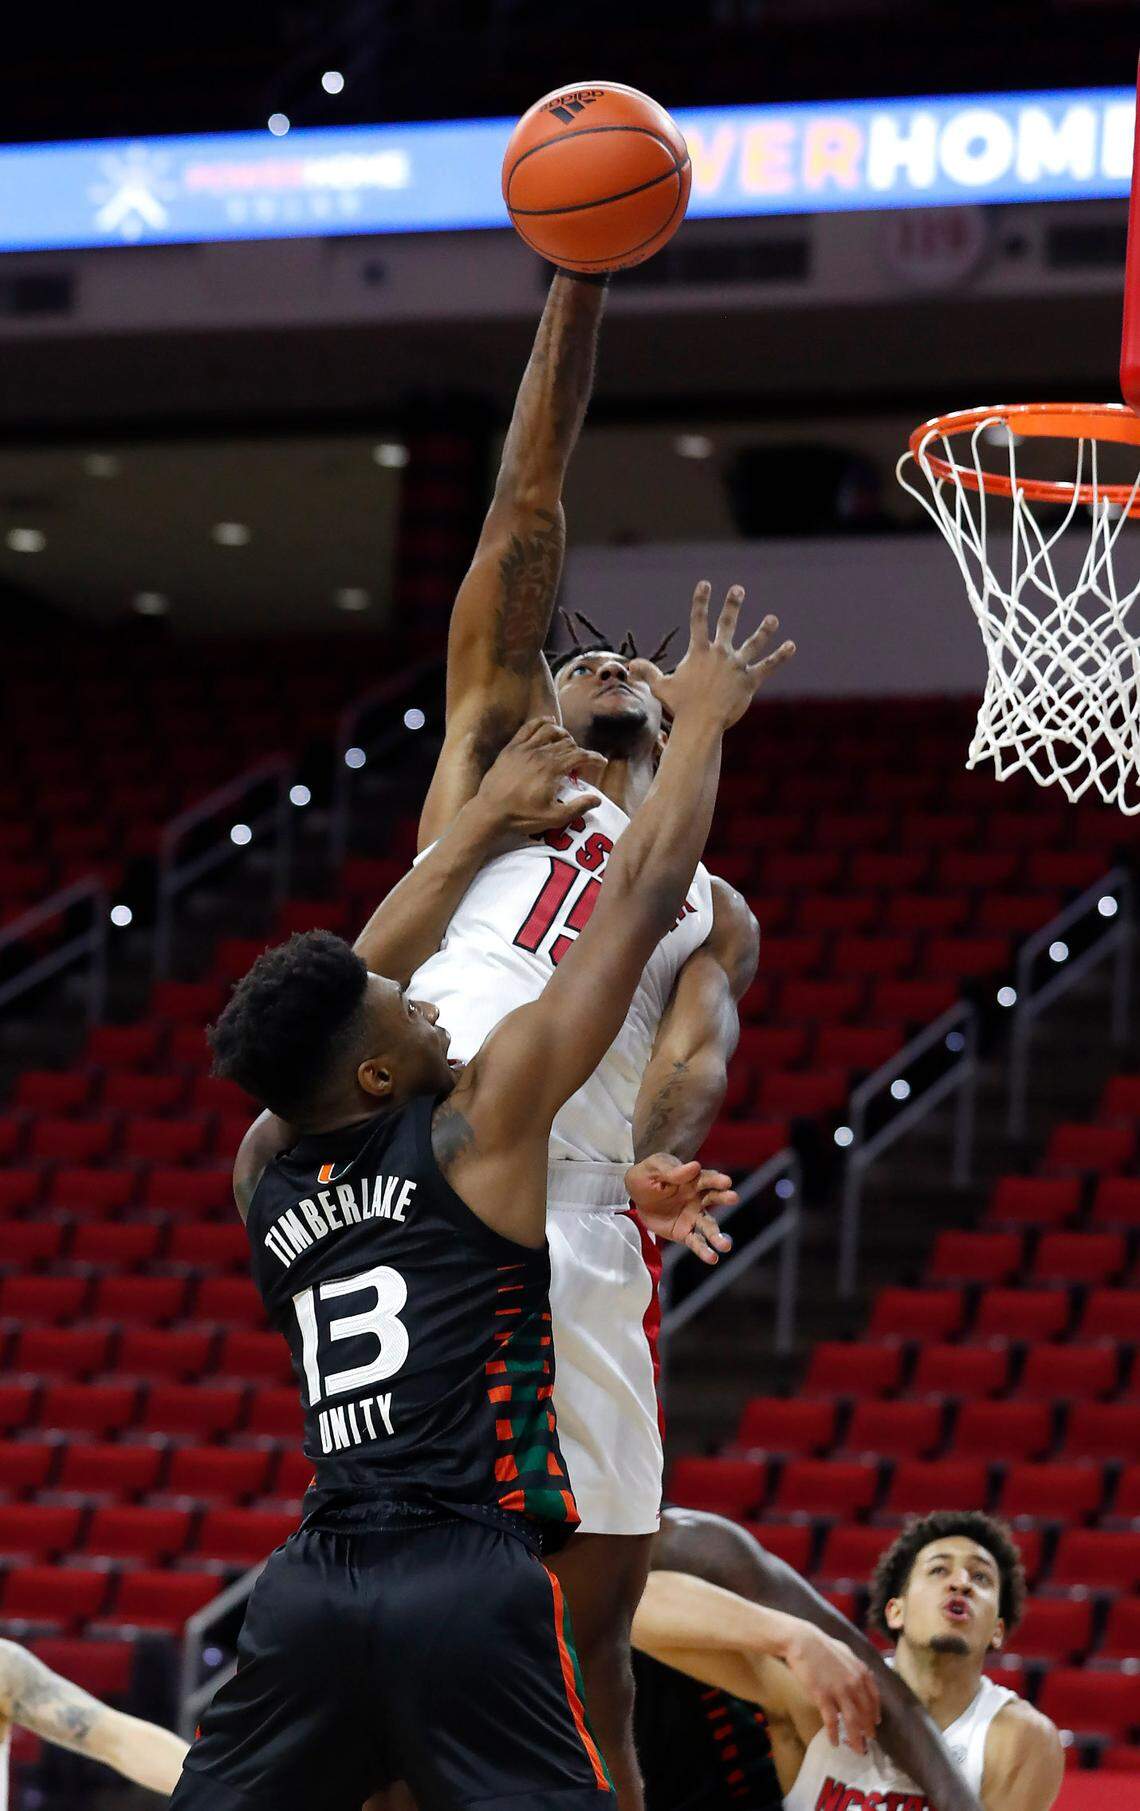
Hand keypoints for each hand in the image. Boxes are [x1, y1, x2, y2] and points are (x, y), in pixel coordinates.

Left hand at [474, 719, 604, 843]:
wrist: (490, 812)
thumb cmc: (522, 816)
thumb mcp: (554, 818)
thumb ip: (578, 808)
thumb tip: (597, 799)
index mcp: (553, 769)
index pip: (580, 756)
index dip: (594, 758)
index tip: (601, 762)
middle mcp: (541, 753)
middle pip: (567, 743)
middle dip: (578, 751)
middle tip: (579, 764)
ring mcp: (524, 748)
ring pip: (550, 730)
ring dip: (563, 734)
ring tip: (567, 742)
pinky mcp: (511, 747)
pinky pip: (528, 727)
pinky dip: (541, 722)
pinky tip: (548, 723)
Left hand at [625, 1153, 736, 1264]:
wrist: (634, 1195)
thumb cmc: (648, 1176)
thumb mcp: (655, 1168)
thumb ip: (673, 1171)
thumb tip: (695, 1166)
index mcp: (693, 1179)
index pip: (707, 1179)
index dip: (716, 1180)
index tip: (725, 1182)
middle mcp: (698, 1198)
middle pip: (714, 1198)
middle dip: (724, 1198)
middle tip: (733, 1198)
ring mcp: (693, 1217)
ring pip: (708, 1226)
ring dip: (717, 1235)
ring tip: (725, 1246)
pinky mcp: (684, 1233)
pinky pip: (696, 1242)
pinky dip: (704, 1251)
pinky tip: (713, 1258)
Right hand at [629, 582, 794, 730]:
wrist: (701, 723)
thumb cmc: (680, 706)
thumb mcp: (662, 687)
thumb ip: (649, 672)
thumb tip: (631, 664)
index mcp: (699, 652)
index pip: (698, 620)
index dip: (701, 601)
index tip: (705, 584)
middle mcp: (719, 654)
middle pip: (727, 623)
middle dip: (733, 605)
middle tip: (738, 589)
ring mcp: (736, 666)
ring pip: (754, 642)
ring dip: (764, 630)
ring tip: (772, 619)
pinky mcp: (750, 680)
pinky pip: (768, 665)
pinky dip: (780, 656)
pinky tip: (791, 646)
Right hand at [780, 1624, 880, 1753]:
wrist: (803, 1641)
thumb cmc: (822, 1646)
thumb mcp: (846, 1654)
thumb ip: (856, 1668)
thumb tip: (864, 1677)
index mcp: (861, 1672)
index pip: (874, 1699)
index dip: (875, 1714)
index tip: (875, 1724)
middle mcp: (854, 1683)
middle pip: (865, 1713)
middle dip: (867, 1731)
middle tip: (866, 1743)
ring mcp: (839, 1691)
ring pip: (852, 1721)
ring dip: (855, 1739)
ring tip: (856, 1749)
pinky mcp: (823, 1696)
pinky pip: (832, 1721)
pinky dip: (834, 1734)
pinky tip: (833, 1742)